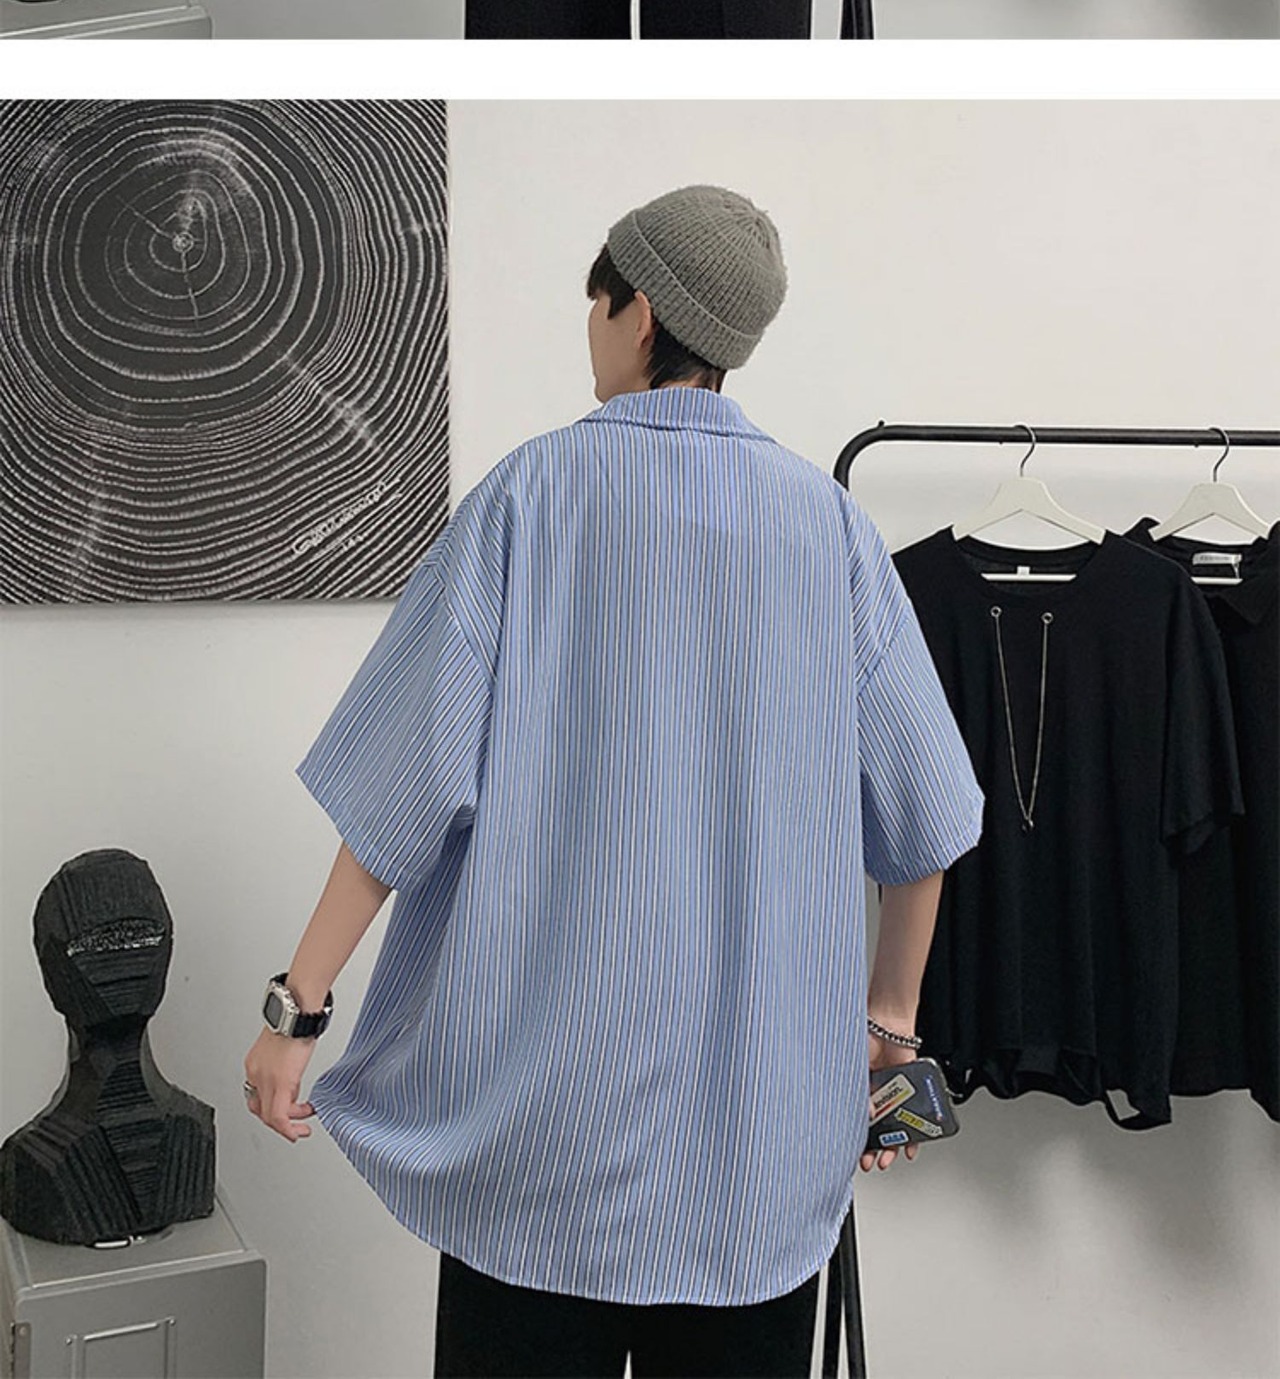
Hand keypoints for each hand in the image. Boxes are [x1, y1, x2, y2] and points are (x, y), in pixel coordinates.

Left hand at [243, 1027, 317, 1142]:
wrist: (297, 1010)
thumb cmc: (295, 1020)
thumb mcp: (286, 1045)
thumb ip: (286, 1063)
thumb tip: (295, 1076)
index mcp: (255, 1064)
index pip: (258, 1094)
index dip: (272, 1106)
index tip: (287, 1109)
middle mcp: (255, 1073)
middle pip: (260, 1109)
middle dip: (280, 1119)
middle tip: (296, 1122)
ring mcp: (265, 1080)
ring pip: (269, 1117)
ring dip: (287, 1126)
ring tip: (302, 1124)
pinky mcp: (280, 1083)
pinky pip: (279, 1117)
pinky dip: (288, 1129)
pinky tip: (298, 1131)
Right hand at [860, 1027, 920, 1172]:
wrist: (887, 1022)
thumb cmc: (863, 1039)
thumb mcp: (854, 1070)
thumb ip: (860, 1094)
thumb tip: (868, 1116)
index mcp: (858, 1091)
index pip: (856, 1122)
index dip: (856, 1140)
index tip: (854, 1156)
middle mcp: (876, 1095)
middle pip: (876, 1130)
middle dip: (874, 1150)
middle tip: (871, 1163)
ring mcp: (894, 1094)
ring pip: (895, 1126)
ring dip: (893, 1145)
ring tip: (889, 1159)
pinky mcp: (911, 1090)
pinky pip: (914, 1115)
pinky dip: (915, 1133)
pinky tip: (912, 1146)